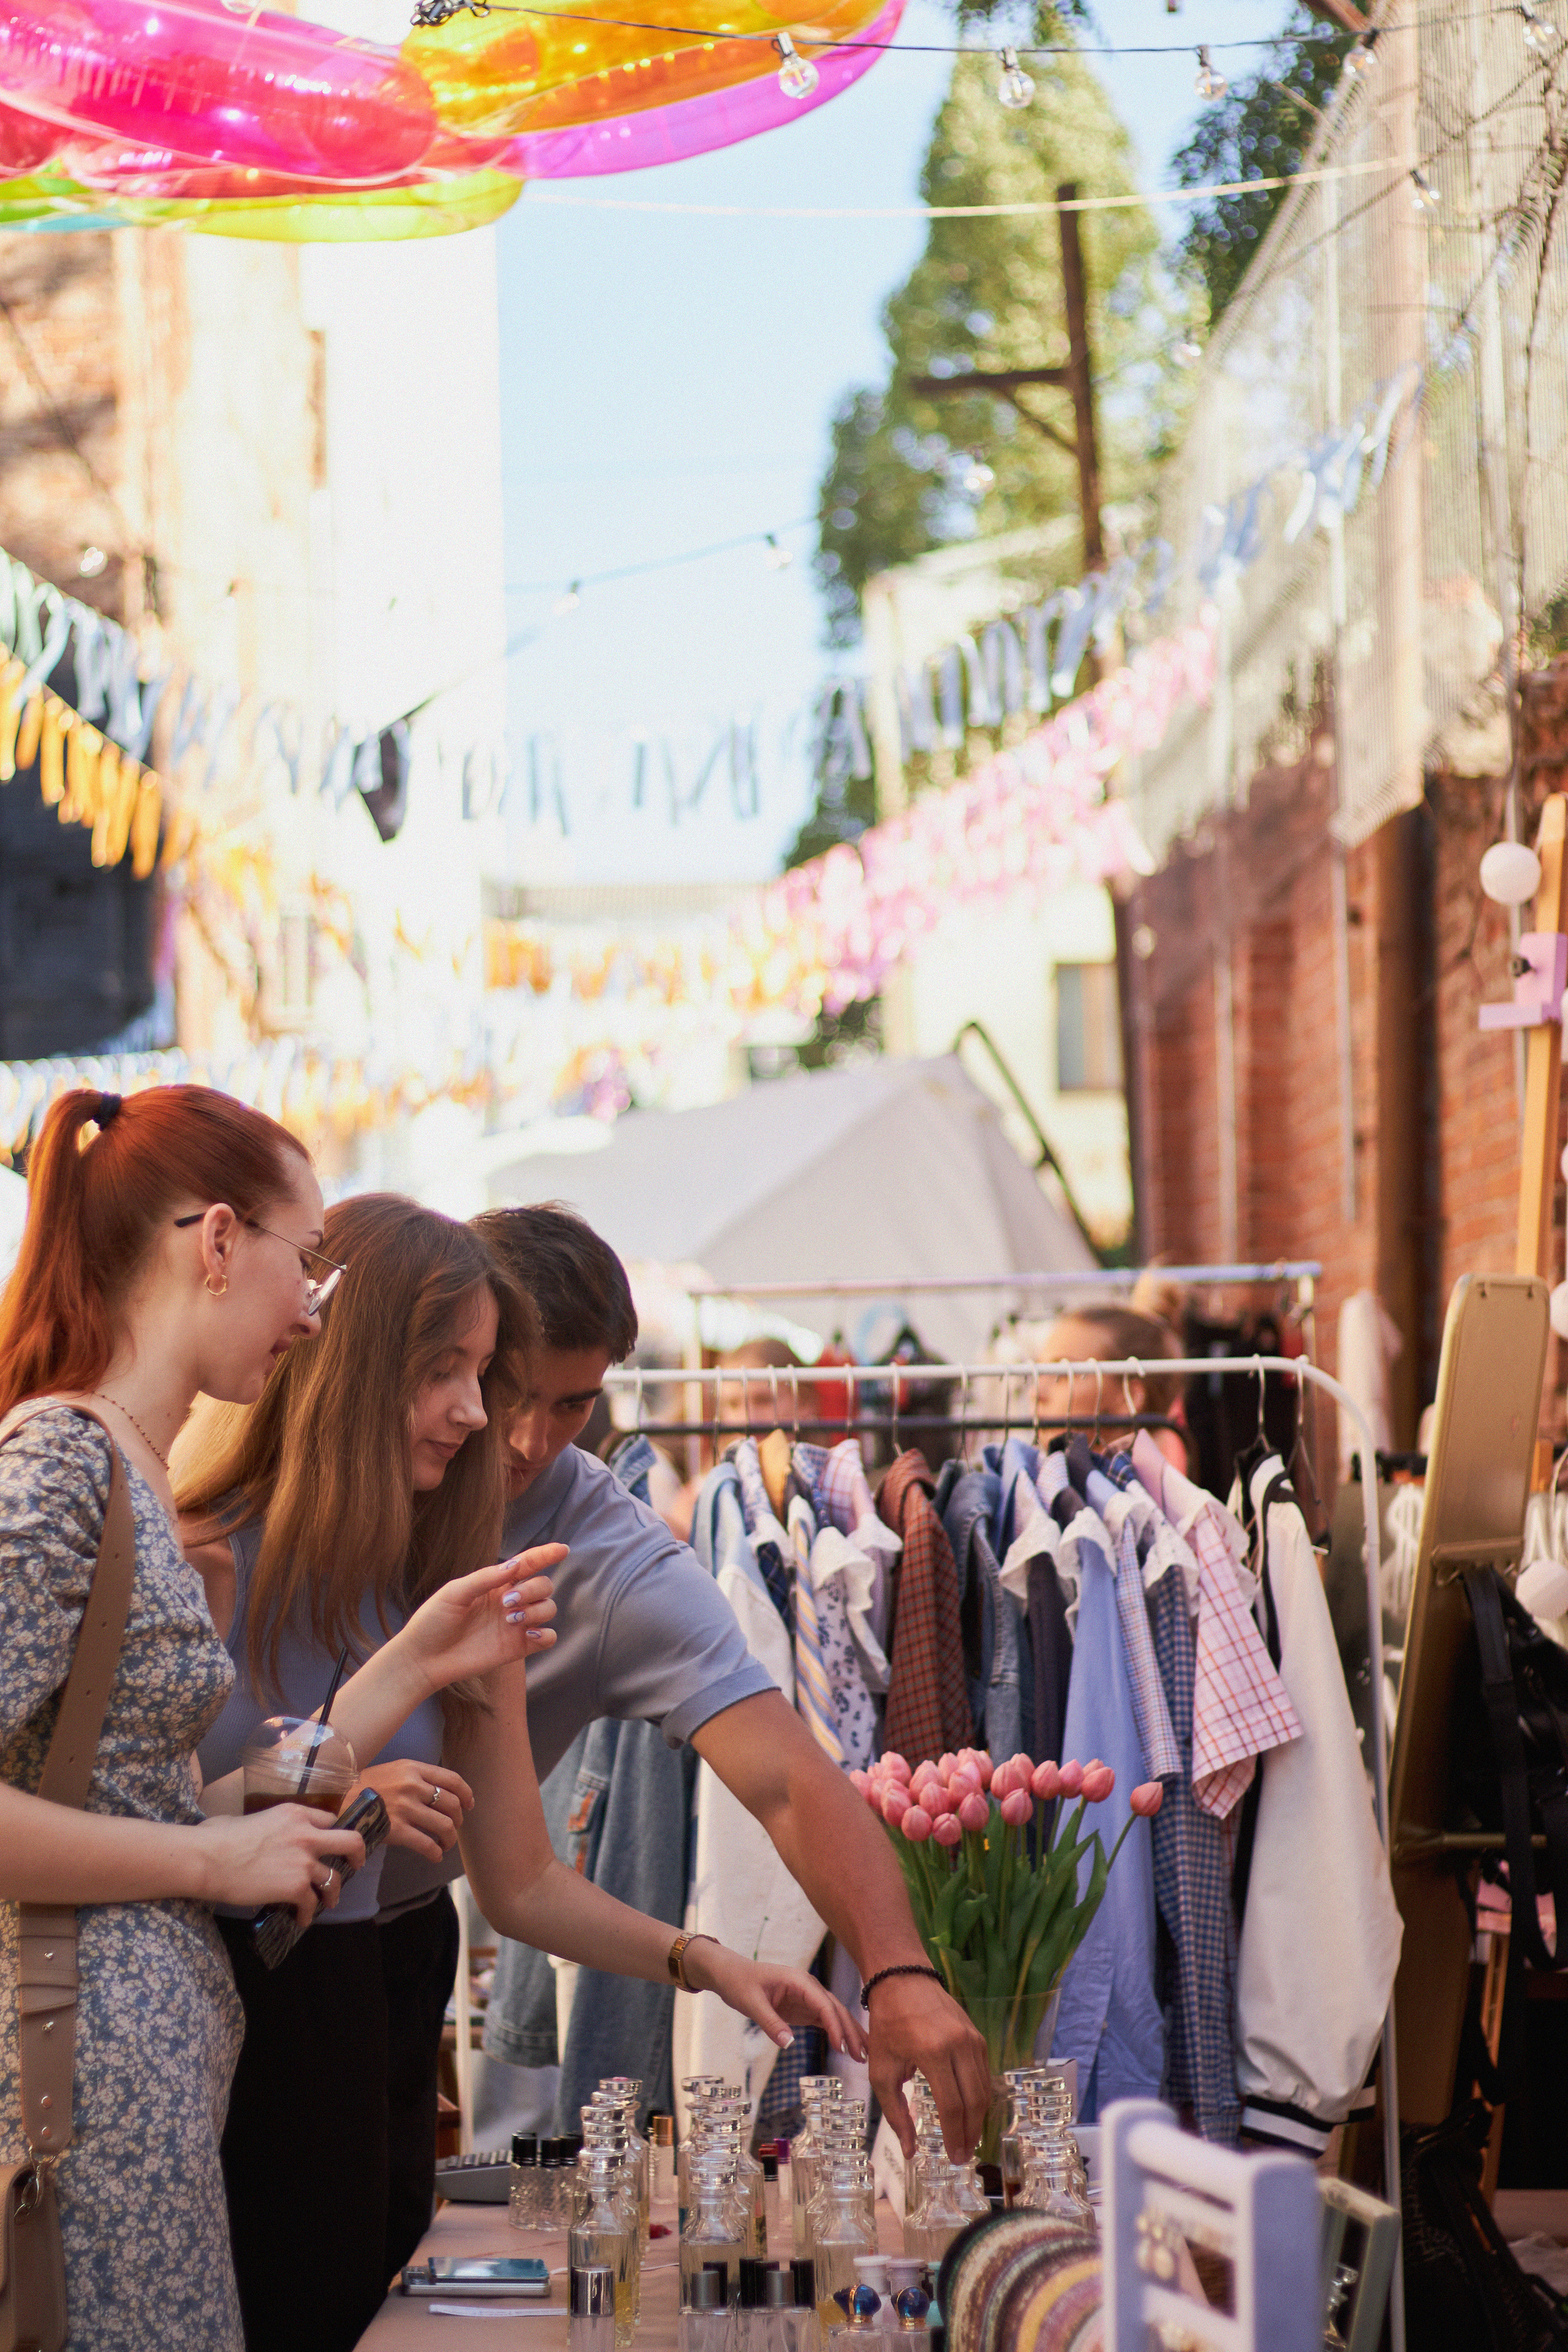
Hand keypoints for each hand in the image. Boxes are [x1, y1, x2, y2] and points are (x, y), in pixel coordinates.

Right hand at [193, 1805, 367, 1928]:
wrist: (207, 1859)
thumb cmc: (217, 1836)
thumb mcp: (249, 1817)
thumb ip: (265, 1823)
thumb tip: (254, 1832)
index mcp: (295, 1813)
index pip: (328, 1820)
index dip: (330, 1833)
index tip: (330, 1844)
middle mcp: (307, 1834)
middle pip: (350, 1841)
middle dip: (357, 1854)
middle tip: (356, 1864)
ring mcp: (304, 1861)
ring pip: (333, 1879)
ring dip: (332, 1893)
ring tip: (328, 1901)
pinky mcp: (296, 1886)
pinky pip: (312, 1904)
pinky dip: (308, 1915)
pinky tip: (301, 1919)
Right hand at [358, 1761, 473, 1861]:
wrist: (338, 1801)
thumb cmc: (366, 1787)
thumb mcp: (394, 1770)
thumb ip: (417, 1777)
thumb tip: (442, 1791)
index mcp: (413, 1769)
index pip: (452, 1780)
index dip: (467, 1794)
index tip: (469, 1804)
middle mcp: (412, 1786)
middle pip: (452, 1804)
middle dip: (459, 1819)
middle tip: (454, 1827)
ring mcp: (405, 1808)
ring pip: (445, 1825)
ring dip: (450, 1839)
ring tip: (446, 1844)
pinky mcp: (397, 1830)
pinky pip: (427, 1845)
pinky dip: (436, 1853)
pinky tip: (435, 1855)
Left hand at [396, 1546, 563, 1694]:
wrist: (423, 1659)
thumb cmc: (433, 1621)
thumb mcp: (454, 1592)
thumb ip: (485, 1578)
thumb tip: (515, 1564)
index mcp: (495, 1584)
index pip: (528, 1564)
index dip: (546, 1554)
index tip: (563, 1549)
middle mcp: (509, 1602)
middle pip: (543, 1585)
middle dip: (533, 1589)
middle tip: (508, 1602)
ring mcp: (515, 1625)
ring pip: (548, 1608)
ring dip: (537, 1609)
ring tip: (510, 1619)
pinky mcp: (517, 1648)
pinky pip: (547, 1638)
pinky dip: (546, 1634)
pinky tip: (528, 1634)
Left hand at [686, 1941, 868, 2061]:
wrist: (731, 1974)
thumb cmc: (740, 1983)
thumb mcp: (751, 2003)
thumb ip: (770, 2023)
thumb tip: (788, 2044)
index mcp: (799, 1981)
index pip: (823, 2003)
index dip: (834, 2024)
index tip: (842, 2046)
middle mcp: (809, 1988)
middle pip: (835, 2009)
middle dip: (850, 2031)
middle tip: (863, 2056)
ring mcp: (808, 1998)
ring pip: (835, 2015)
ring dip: (849, 2033)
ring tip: (865, 2055)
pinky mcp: (804, 2008)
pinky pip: (825, 2021)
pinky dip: (838, 2033)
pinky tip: (848, 2048)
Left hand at [866, 1973, 989, 2160]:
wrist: (902, 1980)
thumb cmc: (887, 2025)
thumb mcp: (881, 2070)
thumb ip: (895, 2112)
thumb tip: (910, 2151)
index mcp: (933, 2053)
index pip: (951, 2105)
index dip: (954, 2136)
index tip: (953, 2158)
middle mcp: (959, 2045)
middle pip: (974, 2101)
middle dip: (970, 2133)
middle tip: (963, 2155)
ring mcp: (973, 2038)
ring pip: (983, 2089)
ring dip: (978, 2118)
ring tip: (967, 2139)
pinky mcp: (978, 2035)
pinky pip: (984, 2073)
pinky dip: (979, 2097)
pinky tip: (970, 2112)